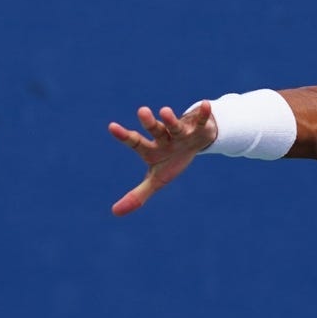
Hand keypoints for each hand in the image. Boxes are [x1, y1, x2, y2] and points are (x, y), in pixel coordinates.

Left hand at [108, 101, 216, 215]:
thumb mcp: (157, 179)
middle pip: (155, 130)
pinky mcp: (199, 128)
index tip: (111, 126)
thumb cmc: (173, 159)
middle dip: (149, 122)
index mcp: (152, 149)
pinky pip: (201, 121)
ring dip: (170, 119)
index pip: (135, 142)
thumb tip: (114, 212)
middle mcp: (165, 137)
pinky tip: (205, 105)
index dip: (124, 136)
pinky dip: (203, 114)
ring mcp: (182, 132)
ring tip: (164, 111)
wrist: (197, 142)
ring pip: (175, 126)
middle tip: (141, 111)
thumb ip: (138, 195)